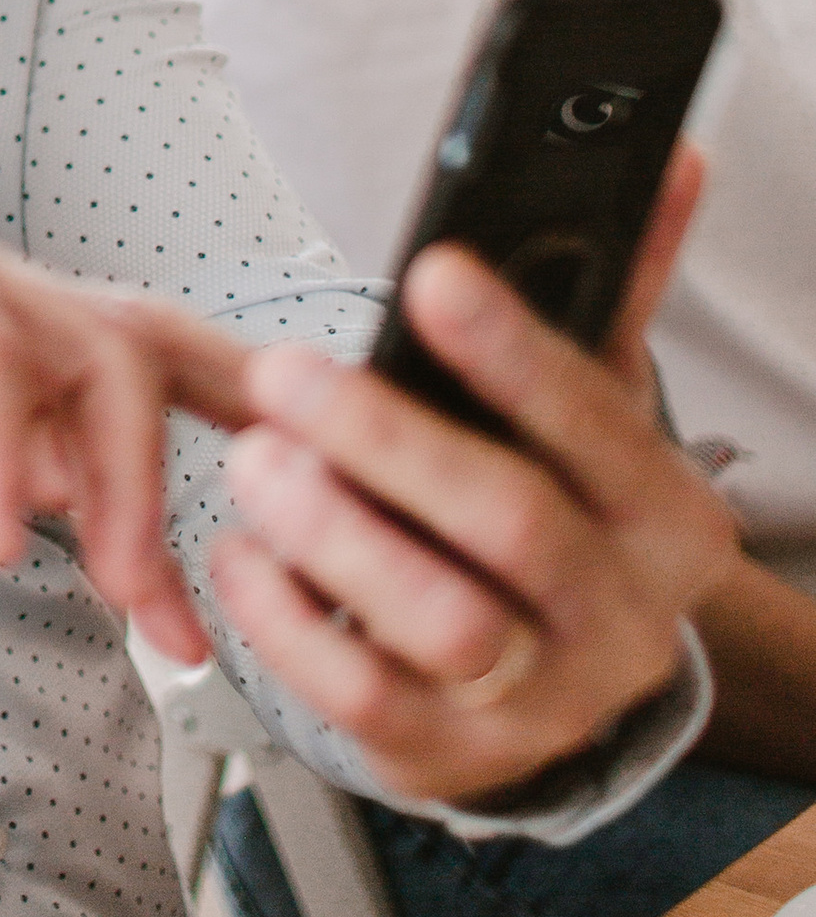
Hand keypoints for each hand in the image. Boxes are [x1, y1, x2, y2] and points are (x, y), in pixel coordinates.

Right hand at [0, 117, 253, 766]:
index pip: (118, 402)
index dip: (179, 502)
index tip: (191, 634)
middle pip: (148, 360)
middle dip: (202, 479)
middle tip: (189, 621)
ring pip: (92, 350)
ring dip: (120, 479)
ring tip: (114, 589)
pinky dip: (10, 441)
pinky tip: (1, 537)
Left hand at [213, 144, 739, 801]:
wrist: (561, 682)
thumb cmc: (562, 513)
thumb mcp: (596, 408)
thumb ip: (615, 286)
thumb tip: (675, 157)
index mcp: (667, 518)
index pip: (601, 423)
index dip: (513, 348)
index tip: (429, 272)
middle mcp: (621, 619)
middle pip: (514, 526)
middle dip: (390, 440)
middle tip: (283, 375)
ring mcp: (542, 703)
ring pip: (445, 625)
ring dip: (335, 535)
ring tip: (255, 462)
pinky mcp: (450, 759)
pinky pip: (363, 700)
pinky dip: (289, 623)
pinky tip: (242, 553)